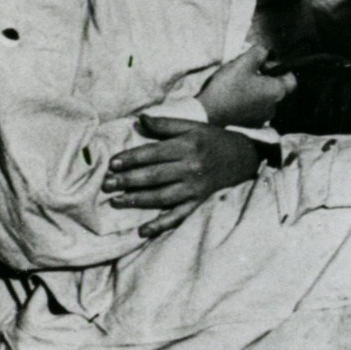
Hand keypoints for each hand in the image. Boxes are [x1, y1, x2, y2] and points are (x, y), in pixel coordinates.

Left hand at [105, 114, 265, 226]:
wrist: (244, 158)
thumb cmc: (214, 139)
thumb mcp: (193, 126)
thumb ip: (166, 124)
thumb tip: (140, 119)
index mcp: (187, 146)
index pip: (153, 153)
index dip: (131, 159)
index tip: (112, 163)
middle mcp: (190, 168)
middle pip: (154, 176)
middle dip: (128, 181)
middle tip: (106, 184)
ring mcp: (195, 188)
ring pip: (162, 197)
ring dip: (137, 201)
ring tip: (116, 201)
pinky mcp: (199, 203)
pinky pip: (178, 216)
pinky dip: (161, 225)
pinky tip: (143, 230)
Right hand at [197, 42, 298, 128]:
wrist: (208, 114)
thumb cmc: (228, 87)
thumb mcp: (243, 62)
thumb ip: (259, 52)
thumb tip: (265, 52)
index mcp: (277, 91)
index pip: (291, 78)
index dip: (278, 67)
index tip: (262, 63)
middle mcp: (274, 107)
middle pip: (276, 87)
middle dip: (264, 77)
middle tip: (246, 71)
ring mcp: (263, 118)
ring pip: (264, 98)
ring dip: (255, 89)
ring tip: (238, 84)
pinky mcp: (251, 125)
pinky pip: (255, 109)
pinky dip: (248, 102)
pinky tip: (234, 97)